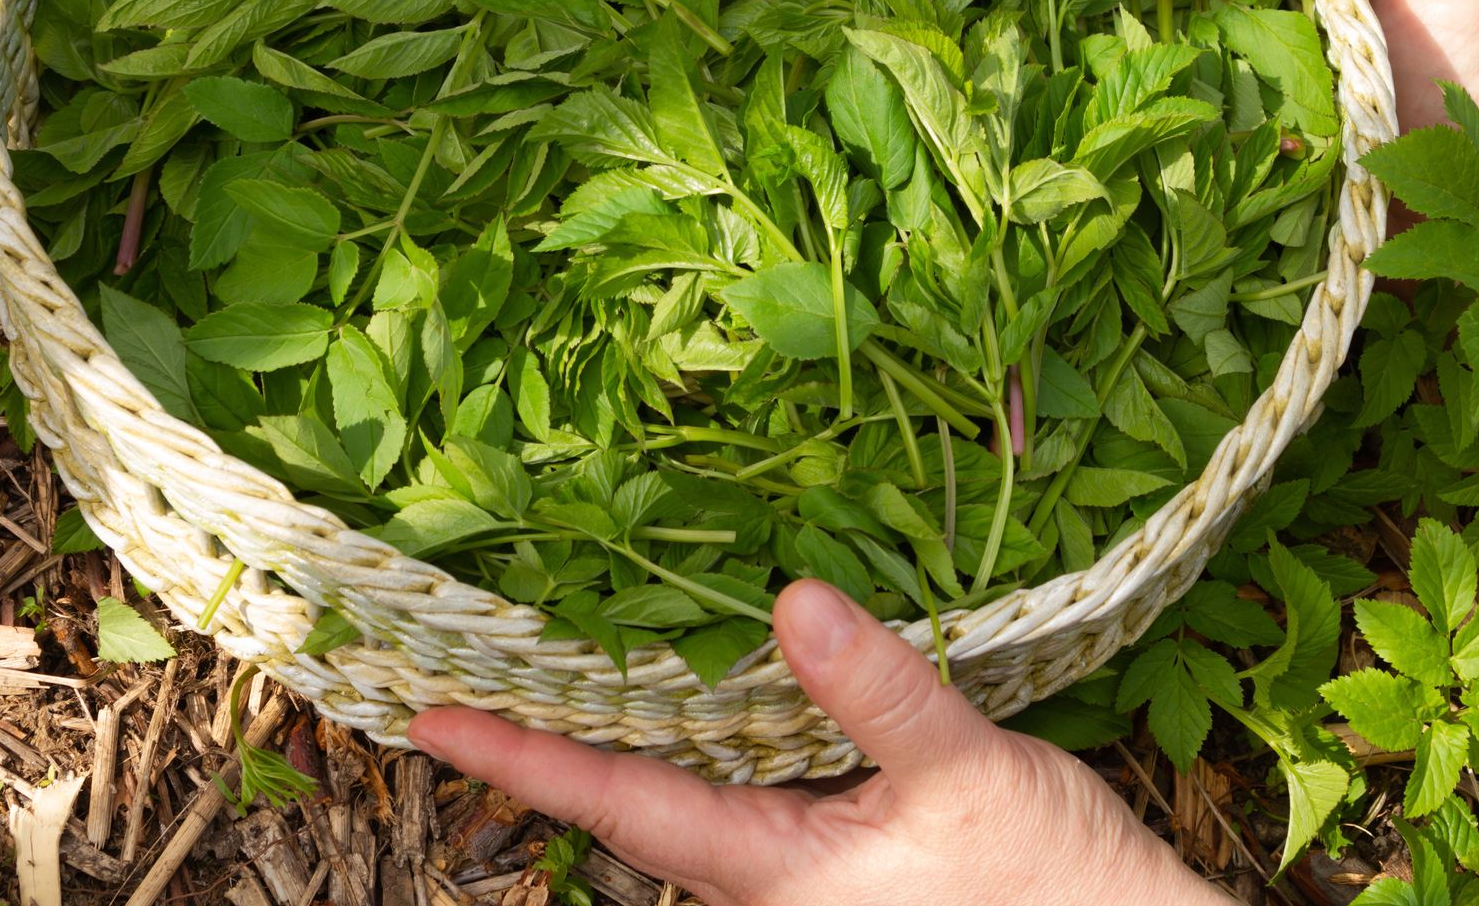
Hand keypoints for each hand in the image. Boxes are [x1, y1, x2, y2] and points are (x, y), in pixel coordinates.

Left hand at [410, 579, 1230, 905]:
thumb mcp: (968, 774)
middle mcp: (770, 883)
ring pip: (694, 799)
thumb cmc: (1048, 885)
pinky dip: (714, 738)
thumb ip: (876, 692)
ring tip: (571, 659)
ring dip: (634, 734)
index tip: (429, 720)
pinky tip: (723, 685)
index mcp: (776, 869)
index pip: (619, 805)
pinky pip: (751, 795)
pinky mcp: (845, 862)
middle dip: (556, 742)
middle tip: (476, 673)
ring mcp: (805, 879)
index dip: (522, 757)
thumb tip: (789, 601)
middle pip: (638, 807)